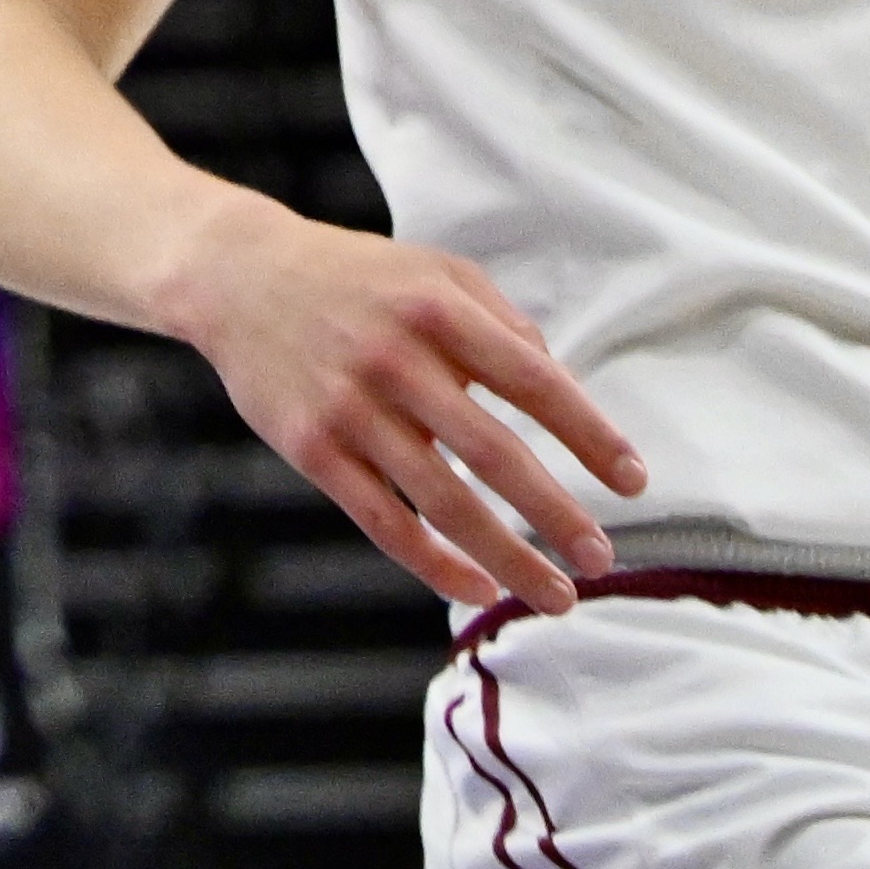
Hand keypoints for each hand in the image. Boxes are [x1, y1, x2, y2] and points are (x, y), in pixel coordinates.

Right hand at [165, 197, 647, 613]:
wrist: (235, 275)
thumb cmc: (354, 277)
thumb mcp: (434, 272)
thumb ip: (502, 323)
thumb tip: (561, 388)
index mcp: (435, 309)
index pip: (533, 382)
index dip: (589, 435)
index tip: (634, 482)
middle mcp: (393, 359)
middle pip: (493, 454)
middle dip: (557, 515)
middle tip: (603, 559)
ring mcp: (347, 408)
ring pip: (442, 502)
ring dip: (507, 558)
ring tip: (557, 596)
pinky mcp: (310, 447)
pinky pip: (381, 520)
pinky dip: (432, 563)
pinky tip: (474, 587)